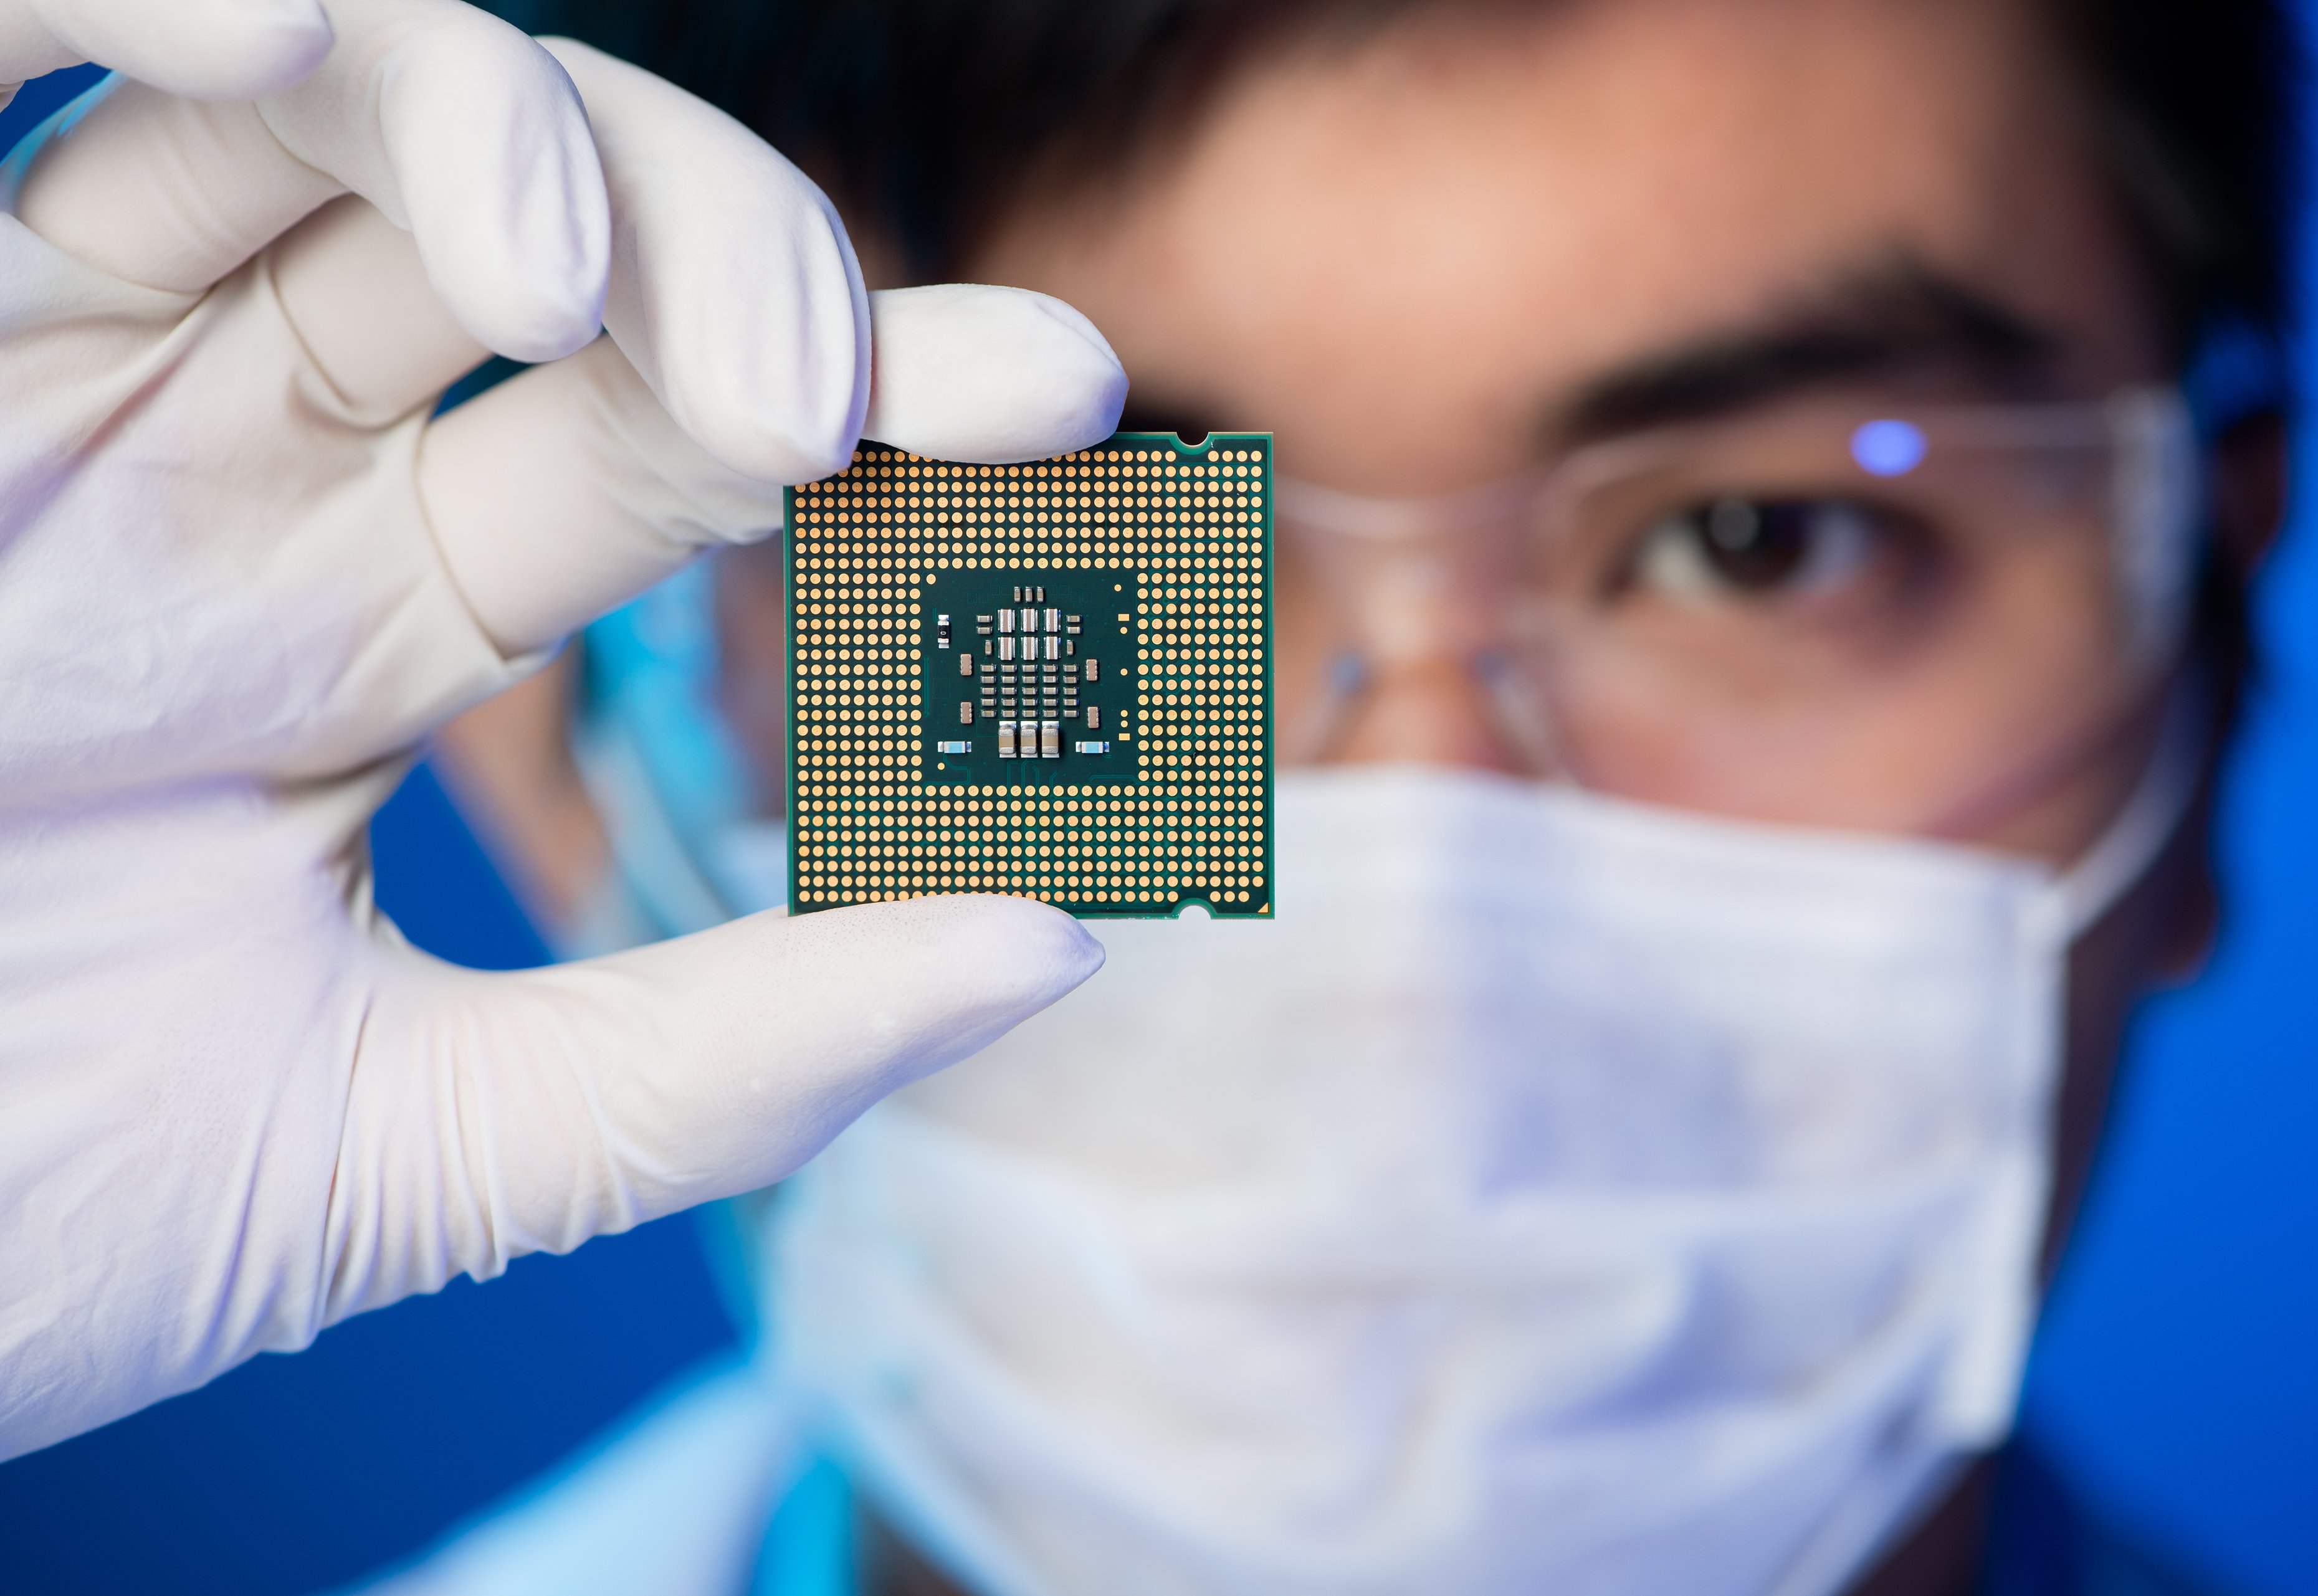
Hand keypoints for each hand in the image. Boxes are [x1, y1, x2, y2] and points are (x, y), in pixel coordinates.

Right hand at [0, 0, 1123, 1459]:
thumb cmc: (10, 1212)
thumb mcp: (406, 1149)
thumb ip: (721, 1051)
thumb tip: (1056, 943)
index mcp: (367, 624)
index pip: (673, 446)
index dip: (879, 397)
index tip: (1071, 401)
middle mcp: (236, 464)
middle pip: (550, 245)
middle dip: (729, 262)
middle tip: (827, 396)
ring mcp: (46, 374)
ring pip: (313, 107)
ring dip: (483, 121)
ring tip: (566, 281)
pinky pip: (10, 57)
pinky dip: (141, 5)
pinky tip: (267, 33)